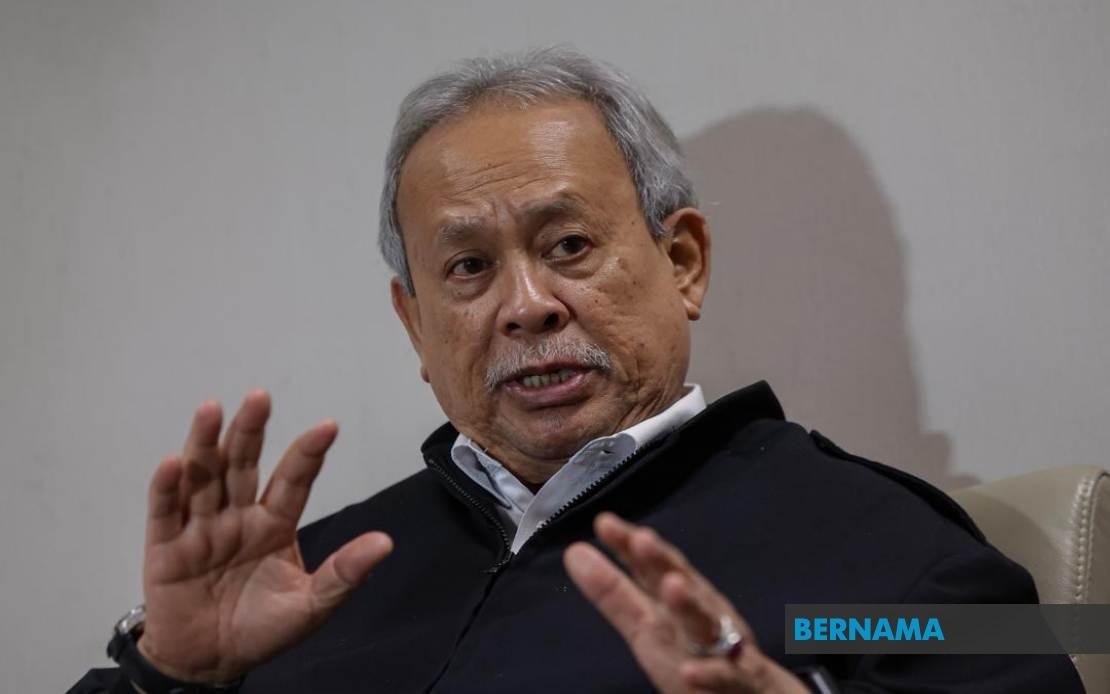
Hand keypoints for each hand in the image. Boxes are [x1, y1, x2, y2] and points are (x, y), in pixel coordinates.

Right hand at [139, 390, 392, 683]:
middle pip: (243, 465)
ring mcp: (200, 528)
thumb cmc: (261, 630)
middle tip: (261, 397)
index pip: (294, 480)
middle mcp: (237, 515)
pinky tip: (175, 463)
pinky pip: (165, 512)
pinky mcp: (165, 547)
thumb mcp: (312, 605)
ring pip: (203, 477)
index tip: (328, 426)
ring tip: (212, 409)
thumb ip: (344, 573)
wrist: (210, 664)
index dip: (308, 453)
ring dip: (205, 442)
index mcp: (274, 523)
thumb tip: (386, 542)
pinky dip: (167, 487)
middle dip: (251, 431)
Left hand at [564, 513, 807, 692]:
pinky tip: (690, 670)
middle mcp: (703, 615)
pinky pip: (727, 676)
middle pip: (683, 582)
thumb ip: (614, 592)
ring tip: (673, 585)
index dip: (630, 545)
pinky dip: (710, 672)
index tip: (604, 523)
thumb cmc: (698, 654)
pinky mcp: (741, 682)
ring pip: (707, 624)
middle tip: (641, 538)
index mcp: (680, 599)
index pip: (653, 566)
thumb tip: (574, 552)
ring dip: (690, 605)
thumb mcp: (648, 624)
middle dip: (663, 561)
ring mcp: (725, 648)